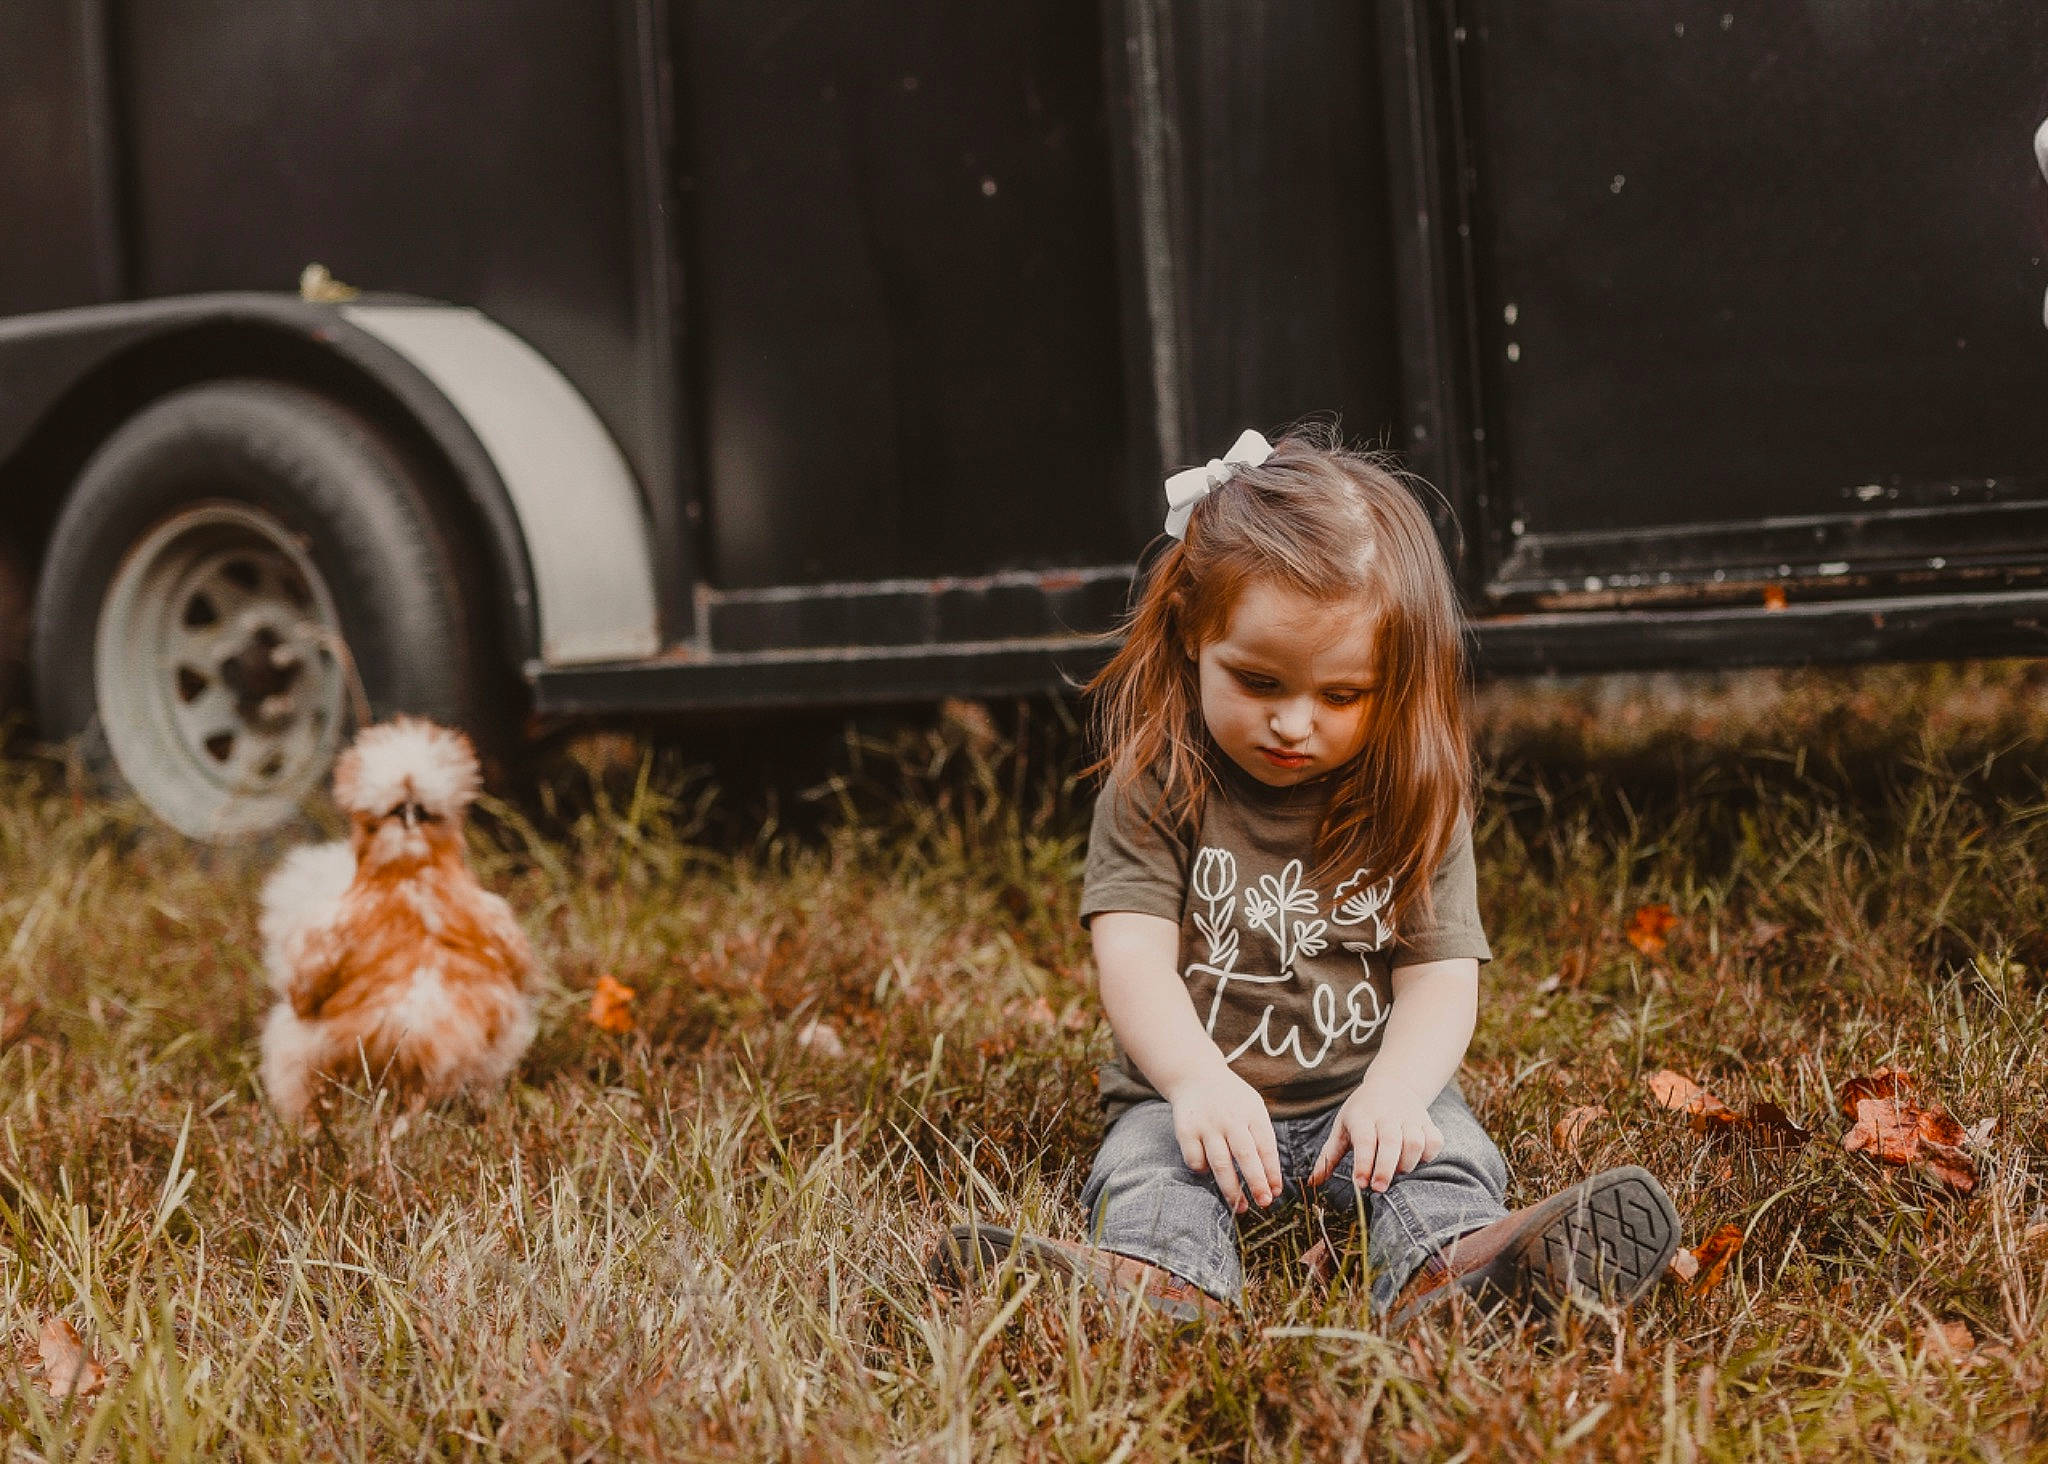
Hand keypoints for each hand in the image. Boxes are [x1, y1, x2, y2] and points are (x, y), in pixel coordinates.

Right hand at [1162, 1062, 1283, 1213]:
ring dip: (1231, 1189)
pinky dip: (1204, 1171)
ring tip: (1241, 1207)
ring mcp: (1206, 1124)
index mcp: (1252, 1111)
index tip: (1276, 1191)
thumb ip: (1261, 1137)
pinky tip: (1209, 1172)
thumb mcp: (1252, 1107)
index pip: (1266, 1146)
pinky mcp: (1186, 1131)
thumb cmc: (1231, 1099)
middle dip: (1256, 1182)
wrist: (1195, 1075)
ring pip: (1220, 1163)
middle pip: (1245, 1156)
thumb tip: (1271, 1178)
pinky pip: (1196, 1160)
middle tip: (1264, 1203)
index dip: (1272, 1171)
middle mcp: (1229, 1118)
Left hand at [1309, 1072, 1443, 1192]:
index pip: (1364, 1139)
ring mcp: (1410, 1117)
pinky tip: (1416, 1161)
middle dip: (1385, 1168)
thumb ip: (1328, 1156)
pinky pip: (1434, 1140)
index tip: (1360, 1184)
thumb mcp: (1342, 1128)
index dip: (1363, 1162)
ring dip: (1407, 1163)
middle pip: (1390, 1141)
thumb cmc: (1361, 1112)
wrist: (1391, 1084)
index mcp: (1362, 1116)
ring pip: (1414, 1141)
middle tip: (1378, 1189)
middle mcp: (1387, 1115)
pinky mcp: (1427, 1121)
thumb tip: (1312, 1182)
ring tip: (1397, 1173)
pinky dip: (1428, 1154)